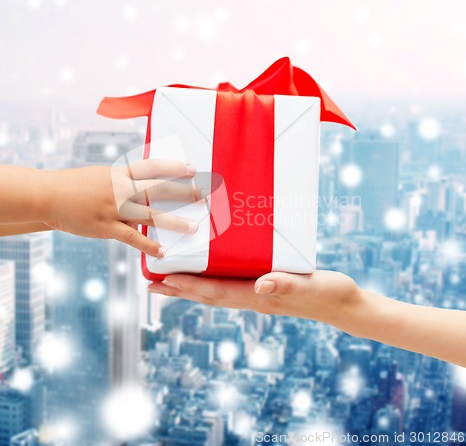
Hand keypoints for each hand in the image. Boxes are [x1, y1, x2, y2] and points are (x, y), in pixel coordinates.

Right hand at [39, 159, 201, 256]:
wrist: (48, 196)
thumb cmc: (75, 185)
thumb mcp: (102, 176)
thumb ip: (124, 183)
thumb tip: (144, 190)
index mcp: (120, 174)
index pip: (153, 167)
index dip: (174, 167)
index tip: (194, 168)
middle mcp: (121, 189)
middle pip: (159, 188)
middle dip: (185, 191)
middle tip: (205, 194)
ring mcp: (114, 208)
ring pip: (151, 215)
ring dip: (175, 221)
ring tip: (194, 227)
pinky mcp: (106, 227)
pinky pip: (132, 238)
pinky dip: (149, 245)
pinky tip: (164, 251)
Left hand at [148, 270, 362, 329]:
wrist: (344, 305)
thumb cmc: (329, 293)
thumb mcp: (311, 285)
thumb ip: (286, 283)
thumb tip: (262, 284)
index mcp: (261, 297)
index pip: (217, 292)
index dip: (190, 286)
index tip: (165, 281)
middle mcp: (254, 298)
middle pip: (209, 296)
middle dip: (180, 291)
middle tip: (151, 286)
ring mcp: (259, 296)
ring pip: (217, 293)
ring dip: (191, 289)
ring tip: (168, 283)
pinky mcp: (265, 290)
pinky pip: (231, 287)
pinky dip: (212, 284)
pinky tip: (208, 276)